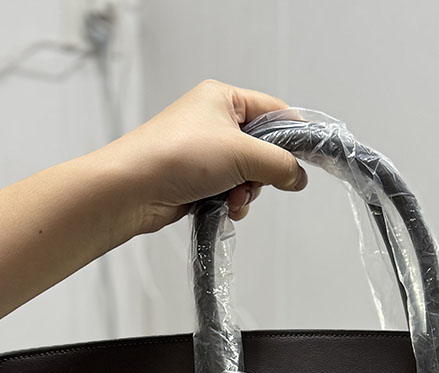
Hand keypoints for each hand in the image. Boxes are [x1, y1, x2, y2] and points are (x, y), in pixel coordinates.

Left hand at [100, 78, 308, 234]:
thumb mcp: (241, 153)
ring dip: (246, 193)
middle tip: (251, 182)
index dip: (293, 135)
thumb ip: (279, 164)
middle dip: (261, 174)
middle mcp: (213, 121)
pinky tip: (222, 207)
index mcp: (223, 99)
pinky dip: (231, 202)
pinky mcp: (196, 179)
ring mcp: (204, 152)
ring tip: (231, 198)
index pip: (273, 111)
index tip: (307, 159)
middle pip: (262, 149)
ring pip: (247, 175)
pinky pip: (230, 190)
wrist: (132, 189)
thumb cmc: (177, 156)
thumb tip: (299, 176)